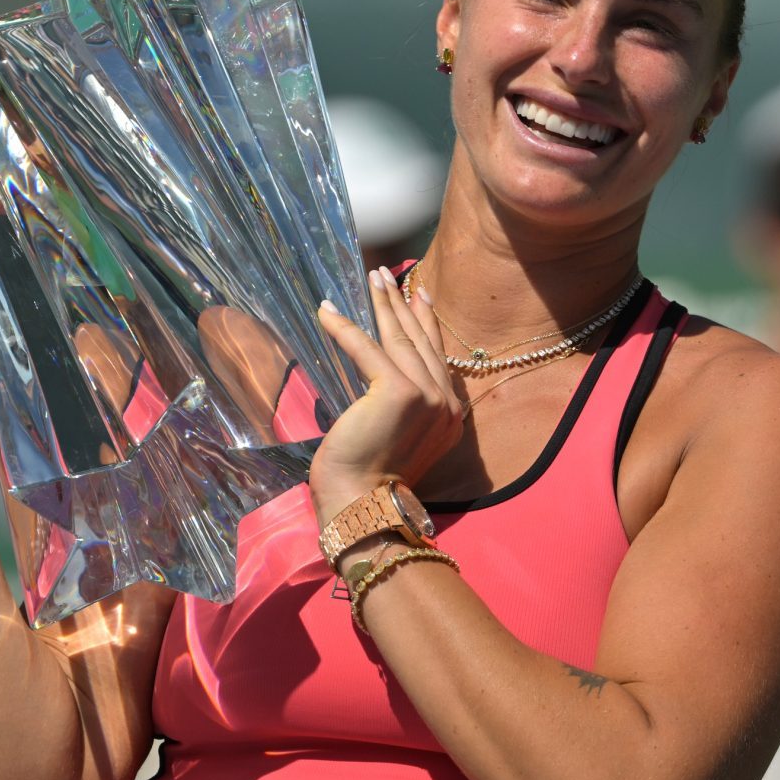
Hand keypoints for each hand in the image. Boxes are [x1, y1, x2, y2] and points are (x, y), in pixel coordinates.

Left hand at [308, 267, 464, 523]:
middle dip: (403, 304)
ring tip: (372, 278)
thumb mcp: (399, 440)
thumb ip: (406, 410)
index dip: (425, 323)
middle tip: (388, 275)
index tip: (418, 296)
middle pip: (420, 341)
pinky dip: (345, 328)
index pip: (437, 357)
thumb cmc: (370, 482)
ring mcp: (426, 395)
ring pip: (400, 339)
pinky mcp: (398, 391)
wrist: (364, 504)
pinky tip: (328, 311)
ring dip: (383, 304)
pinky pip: (367, 349)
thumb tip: (383, 378)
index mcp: (451, 416)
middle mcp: (446, 403)